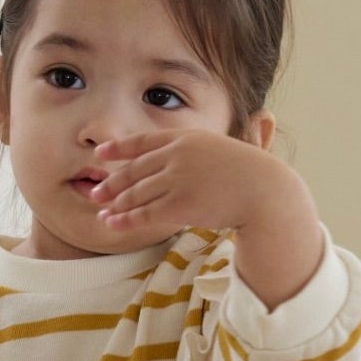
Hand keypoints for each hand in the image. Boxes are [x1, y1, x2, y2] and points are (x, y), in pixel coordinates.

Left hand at [87, 130, 299, 238]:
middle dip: (112, 182)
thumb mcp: (221, 151)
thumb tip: (190, 158)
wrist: (265, 191)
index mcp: (187, 137)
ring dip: (115, 203)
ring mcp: (177, 178)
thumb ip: (200, 154)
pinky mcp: (179, 204)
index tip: (101, 152)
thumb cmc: (250, 175)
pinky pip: (144, 213)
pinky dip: (125, 219)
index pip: (144, 141)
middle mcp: (177, 155)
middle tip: (95, 192)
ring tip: (101, 211)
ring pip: (136, 193)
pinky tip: (111, 223)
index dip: (119, 148)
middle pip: (135, 169)